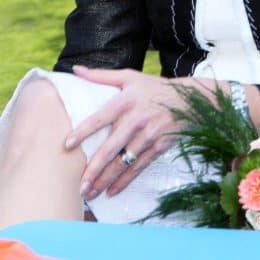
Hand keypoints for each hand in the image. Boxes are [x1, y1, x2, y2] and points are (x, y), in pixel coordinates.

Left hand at [65, 66, 190, 199]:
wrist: (188, 99)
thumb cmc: (153, 87)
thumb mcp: (129, 77)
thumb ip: (101, 76)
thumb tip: (76, 70)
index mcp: (126, 101)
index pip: (101, 117)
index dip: (84, 131)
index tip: (67, 145)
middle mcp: (137, 119)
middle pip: (111, 147)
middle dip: (94, 169)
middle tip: (79, 185)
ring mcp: (149, 135)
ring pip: (123, 162)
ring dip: (106, 180)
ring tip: (90, 193)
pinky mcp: (159, 147)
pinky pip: (138, 168)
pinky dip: (125, 181)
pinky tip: (112, 191)